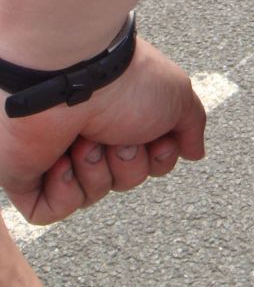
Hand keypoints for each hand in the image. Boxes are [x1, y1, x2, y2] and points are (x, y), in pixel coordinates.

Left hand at [0, 37, 205, 223]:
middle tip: (117, 135)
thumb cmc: (126, 82)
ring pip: (92, 194)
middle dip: (127, 163)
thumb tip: (194, 152)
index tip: (157, 139)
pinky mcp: (27, 174)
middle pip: (126, 179)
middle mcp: (94, 132)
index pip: (151, 160)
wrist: (71, 76)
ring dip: (96, 170)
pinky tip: (62, 162)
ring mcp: (59, 152)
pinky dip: (64, 192)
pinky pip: (51, 209)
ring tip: (84, 139)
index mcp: (125, 115)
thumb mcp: (178, 97)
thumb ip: (190, 125)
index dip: (160, 157)